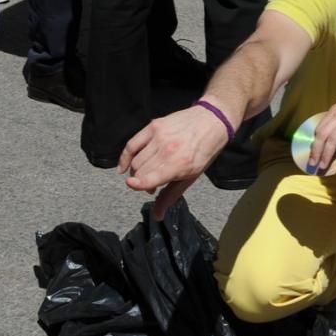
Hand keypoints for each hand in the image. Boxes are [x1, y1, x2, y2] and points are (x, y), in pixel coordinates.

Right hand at [118, 104, 229, 219]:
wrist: (211, 120)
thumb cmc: (204, 151)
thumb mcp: (192, 176)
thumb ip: (171, 195)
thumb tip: (157, 215)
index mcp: (179, 164)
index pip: (149, 178)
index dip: (137, 185)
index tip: (133, 186)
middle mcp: (167, 150)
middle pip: (140, 171)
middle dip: (143, 182)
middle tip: (153, 184)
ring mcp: (158, 137)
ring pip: (135, 160)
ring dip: (137, 171)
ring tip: (147, 173)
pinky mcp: (153, 126)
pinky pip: (132, 144)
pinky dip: (125, 156)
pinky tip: (124, 166)